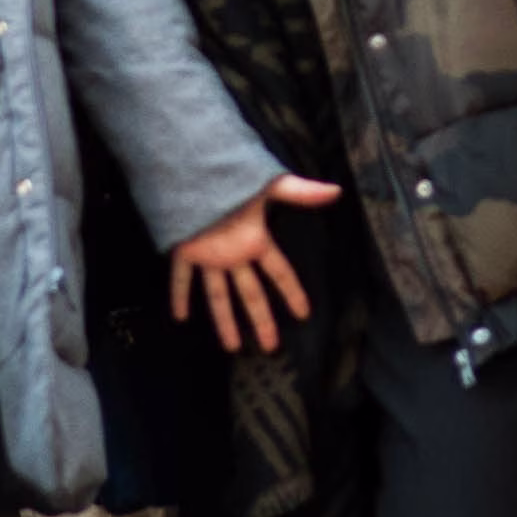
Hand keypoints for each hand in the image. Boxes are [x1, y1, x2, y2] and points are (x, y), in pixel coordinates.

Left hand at [168, 172, 344, 352]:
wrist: (196, 170)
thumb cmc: (233, 178)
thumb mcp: (270, 186)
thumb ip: (301, 192)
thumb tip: (337, 190)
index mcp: (255, 240)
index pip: (279, 272)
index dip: (292, 292)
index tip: (304, 314)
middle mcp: (234, 254)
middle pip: (250, 293)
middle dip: (261, 319)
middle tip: (270, 346)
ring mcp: (210, 255)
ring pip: (218, 294)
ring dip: (223, 319)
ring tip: (231, 347)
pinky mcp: (186, 250)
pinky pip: (181, 277)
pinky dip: (179, 295)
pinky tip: (180, 316)